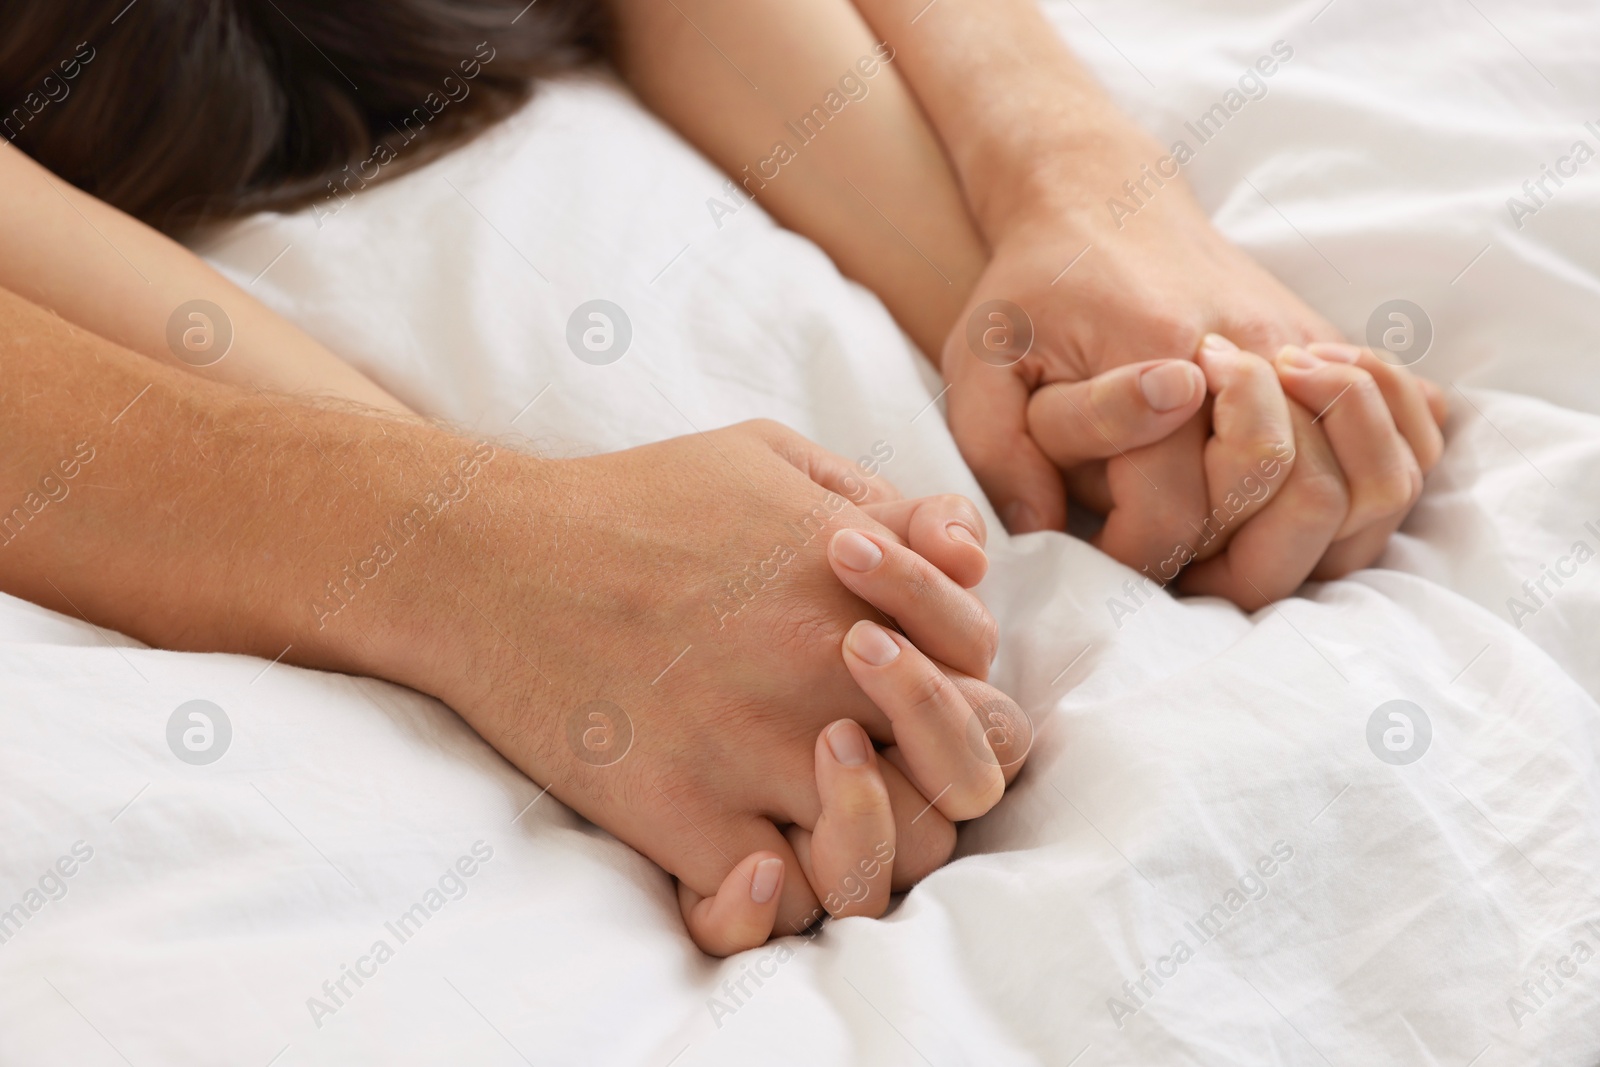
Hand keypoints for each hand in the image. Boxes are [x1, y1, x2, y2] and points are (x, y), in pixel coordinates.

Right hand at [416, 420, 1020, 946]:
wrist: (487, 559)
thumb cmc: (634, 503)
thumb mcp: (768, 460)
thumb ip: (882, 502)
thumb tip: (973, 555)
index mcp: (854, 587)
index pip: (982, 676)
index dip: (958, 691)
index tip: (895, 689)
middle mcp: (821, 673)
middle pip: (963, 780)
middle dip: (940, 781)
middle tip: (879, 768)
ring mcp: (753, 750)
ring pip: (885, 857)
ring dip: (869, 848)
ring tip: (815, 816)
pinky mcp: (679, 815)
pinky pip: (778, 905)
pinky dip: (777, 898)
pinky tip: (748, 854)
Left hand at [941, 120, 1442, 594]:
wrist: (1100, 199)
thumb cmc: (1032, 291)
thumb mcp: (978, 360)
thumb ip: (997, 450)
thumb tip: (1048, 528)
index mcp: (1156, 362)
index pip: (1178, 517)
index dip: (1139, 559)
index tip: (1107, 552)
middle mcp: (1252, 355)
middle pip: (1299, 506)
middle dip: (1242, 567)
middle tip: (1188, 562)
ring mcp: (1308, 347)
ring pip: (1376, 483)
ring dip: (1321, 536)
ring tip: (1247, 533)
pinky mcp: (1336, 346)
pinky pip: (1416, 434)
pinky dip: (1389, 477)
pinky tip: (1315, 490)